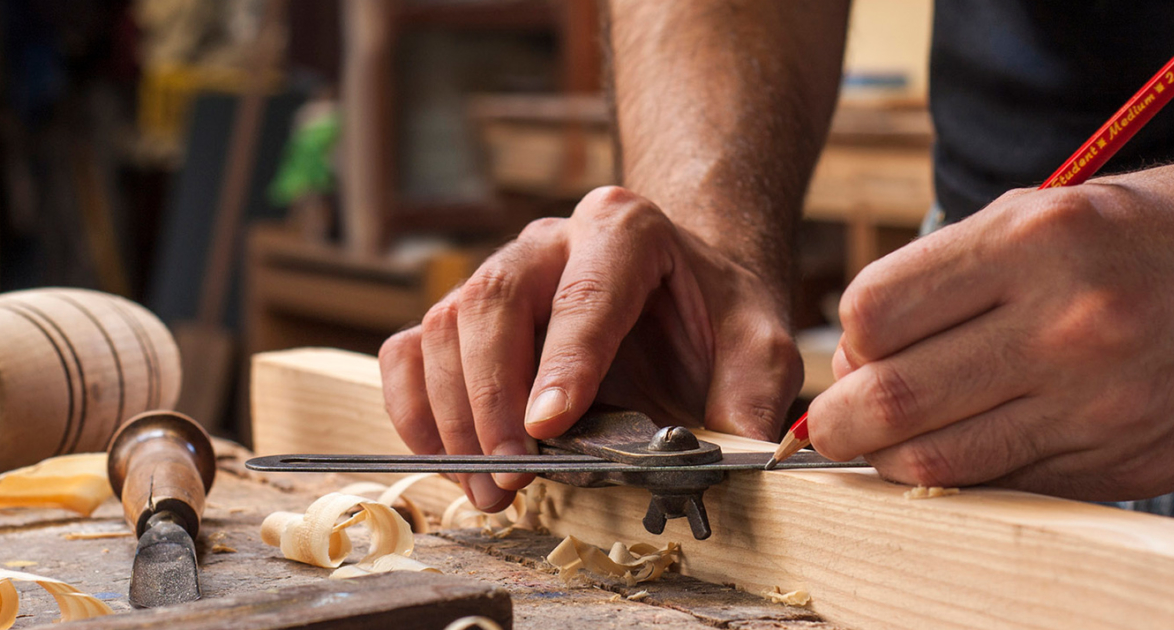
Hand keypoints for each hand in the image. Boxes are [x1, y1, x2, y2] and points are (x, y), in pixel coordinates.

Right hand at [380, 186, 802, 510]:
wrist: (686, 284)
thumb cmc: (716, 312)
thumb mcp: (762, 344)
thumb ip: (754, 394)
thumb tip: (738, 453)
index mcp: (625, 230)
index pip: (585, 294)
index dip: (563, 363)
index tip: (547, 426)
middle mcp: (551, 240)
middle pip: (492, 305)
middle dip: (492, 402)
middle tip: (510, 476)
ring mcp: (499, 271)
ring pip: (443, 329)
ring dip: (452, 419)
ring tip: (489, 490)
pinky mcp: (466, 311)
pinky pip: (412, 350)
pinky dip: (415, 410)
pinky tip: (448, 461)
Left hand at [808, 160, 1173, 499]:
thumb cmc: (1161, 229)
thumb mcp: (1054, 208)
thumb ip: (957, 271)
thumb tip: (864, 347)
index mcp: (1039, 240)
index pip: (878, 311)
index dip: (848, 338)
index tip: (857, 347)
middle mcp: (1067, 324)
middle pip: (893, 399)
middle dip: (839, 419)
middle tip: (835, 420)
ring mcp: (1100, 404)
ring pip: (938, 461)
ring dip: (891, 457)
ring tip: (892, 438)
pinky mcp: (1126, 462)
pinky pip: (1007, 485)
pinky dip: (966, 475)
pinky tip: (968, 447)